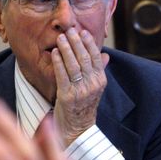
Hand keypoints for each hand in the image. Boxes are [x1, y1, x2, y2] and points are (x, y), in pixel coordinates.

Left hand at [51, 28, 108, 146]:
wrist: (77, 129)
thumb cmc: (83, 106)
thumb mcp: (94, 88)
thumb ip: (98, 71)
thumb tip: (105, 55)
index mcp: (100, 81)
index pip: (96, 57)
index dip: (89, 43)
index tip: (82, 32)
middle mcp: (92, 85)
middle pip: (84, 58)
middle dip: (76, 42)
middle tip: (69, 31)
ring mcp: (80, 91)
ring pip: (74, 65)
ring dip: (66, 49)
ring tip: (60, 38)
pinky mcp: (67, 96)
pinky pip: (62, 75)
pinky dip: (58, 62)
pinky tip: (54, 53)